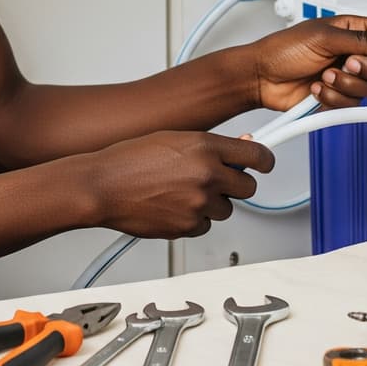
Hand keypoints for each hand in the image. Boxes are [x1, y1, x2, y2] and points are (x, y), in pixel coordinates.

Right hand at [75, 130, 273, 238]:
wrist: (102, 186)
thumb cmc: (129, 160)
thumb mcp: (173, 138)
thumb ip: (209, 146)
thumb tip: (239, 146)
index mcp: (205, 147)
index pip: (257, 156)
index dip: (264, 161)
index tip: (264, 164)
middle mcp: (207, 175)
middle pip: (248, 187)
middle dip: (235, 184)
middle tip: (217, 180)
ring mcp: (199, 203)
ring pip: (226, 209)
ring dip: (212, 203)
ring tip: (182, 192)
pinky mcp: (188, 227)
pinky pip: (205, 225)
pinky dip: (194, 219)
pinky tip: (172, 206)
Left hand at [250, 16, 366, 110]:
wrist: (261, 77)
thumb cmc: (282, 49)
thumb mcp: (322, 36)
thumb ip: (359, 39)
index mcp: (353, 31)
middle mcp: (354, 54)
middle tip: (347, 64)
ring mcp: (347, 78)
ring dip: (346, 85)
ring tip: (324, 76)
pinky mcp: (338, 98)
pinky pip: (352, 105)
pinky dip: (333, 99)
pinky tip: (316, 89)